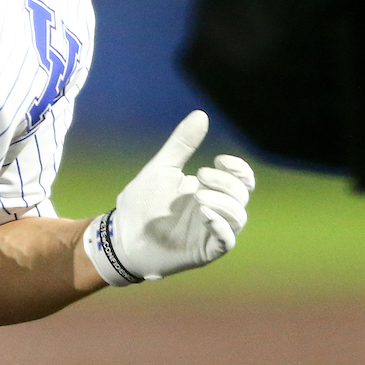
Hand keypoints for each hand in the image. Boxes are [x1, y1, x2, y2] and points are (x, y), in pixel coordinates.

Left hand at [83, 110, 253, 284]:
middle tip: (200, 175)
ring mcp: (211, 230)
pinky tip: (205, 214)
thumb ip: (182, 144)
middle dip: (226, 181)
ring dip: (224, 203)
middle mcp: (215, 210)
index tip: (220, 160)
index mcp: (208, 189)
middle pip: (242, 194)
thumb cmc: (142, 203)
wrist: (122, 236)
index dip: (240, 169)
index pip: (242, 180)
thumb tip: (201, 114)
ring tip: (199, 197)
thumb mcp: (162, 168)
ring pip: (239, 217)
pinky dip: (221, 226)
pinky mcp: (204, 251)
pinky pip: (227, 240)